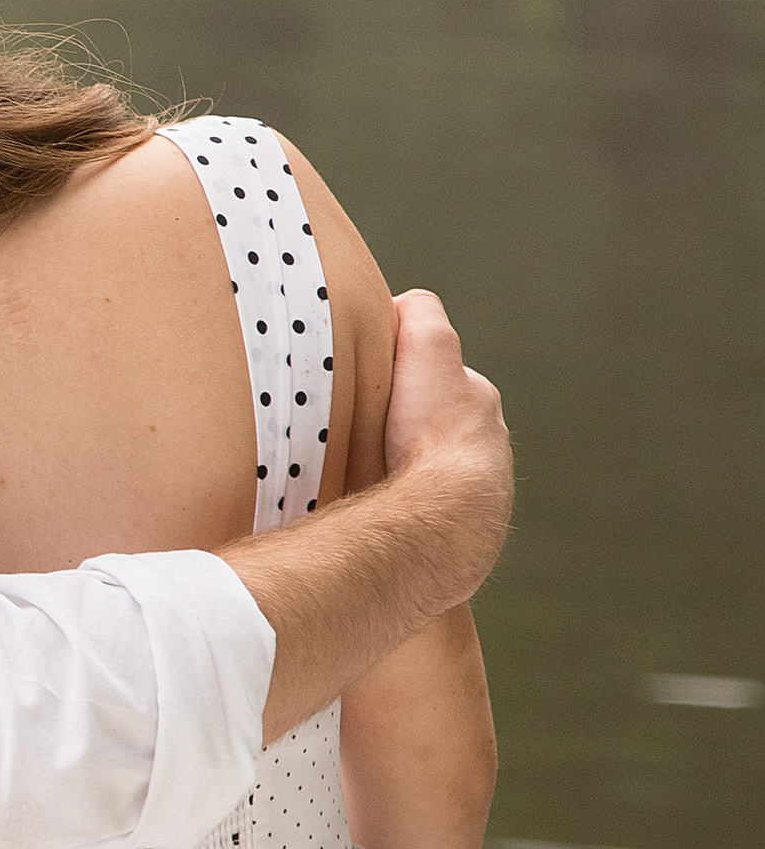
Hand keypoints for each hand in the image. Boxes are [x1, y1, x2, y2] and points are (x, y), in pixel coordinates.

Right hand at [380, 291, 511, 599]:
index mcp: (480, 409)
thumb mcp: (428, 348)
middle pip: (435, 432)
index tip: (373, 390)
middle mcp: (487, 454)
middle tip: (362, 438)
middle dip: (404, 432)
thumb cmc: (434, 438)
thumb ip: (418, 313)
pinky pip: (422, 522)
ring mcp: (475, 503)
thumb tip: (398, 304)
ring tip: (365, 482)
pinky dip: (403, 516)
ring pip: (430, 479)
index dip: (406, 381)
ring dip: (403, 478)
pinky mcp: (456, 544)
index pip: (442, 382)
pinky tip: (376, 518)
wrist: (446, 520)